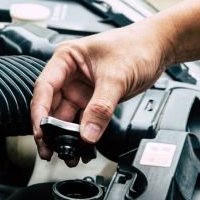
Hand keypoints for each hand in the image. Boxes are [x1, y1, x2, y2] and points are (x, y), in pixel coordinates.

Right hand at [31, 19, 173, 160]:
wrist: (159, 47)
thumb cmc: (137, 46)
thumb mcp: (117, 77)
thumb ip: (101, 108)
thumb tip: (87, 134)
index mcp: (66, 59)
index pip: (44, 88)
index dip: (40, 111)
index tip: (41, 131)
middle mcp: (68, 75)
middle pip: (51, 107)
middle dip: (49, 131)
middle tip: (48, 150)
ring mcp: (79, 89)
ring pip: (65, 118)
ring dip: (65, 137)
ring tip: (67, 154)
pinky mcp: (91, 100)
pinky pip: (82, 121)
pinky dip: (81, 136)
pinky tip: (82, 148)